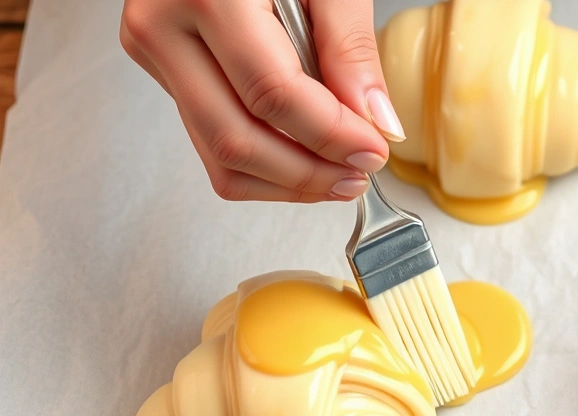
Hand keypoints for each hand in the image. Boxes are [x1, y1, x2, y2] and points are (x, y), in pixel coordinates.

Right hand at [119, 0, 405, 202]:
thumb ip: (350, 47)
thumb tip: (378, 123)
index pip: (272, 94)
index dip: (330, 136)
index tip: (375, 151)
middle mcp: (163, 28)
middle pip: (237, 139)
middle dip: (308, 174)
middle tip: (358, 176)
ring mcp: (156, 53)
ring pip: (218, 156)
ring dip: (286, 182)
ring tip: (338, 177)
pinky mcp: (163, 72)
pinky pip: (210, 143)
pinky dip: (263, 168)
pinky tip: (304, 160)